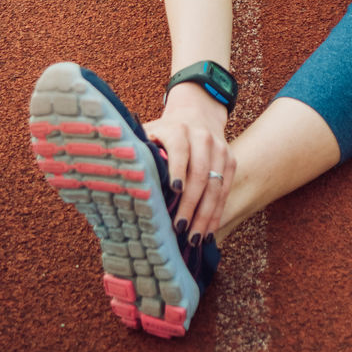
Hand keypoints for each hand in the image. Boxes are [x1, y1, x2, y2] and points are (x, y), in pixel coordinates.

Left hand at [143, 82, 235, 244]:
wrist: (197, 113)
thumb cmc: (164, 132)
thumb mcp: (150, 133)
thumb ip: (138, 152)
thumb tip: (121, 178)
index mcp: (178, 129)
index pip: (180, 149)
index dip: (177, 169)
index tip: (174, 190)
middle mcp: (202, 137)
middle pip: (200, 173)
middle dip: (191, 204)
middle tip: (179, 228)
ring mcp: (219, 149)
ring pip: (216, 185)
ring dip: (206, 214)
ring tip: (194, 238)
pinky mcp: (230, 159)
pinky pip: (225, 189)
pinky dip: (217, 212)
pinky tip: (209, 231)